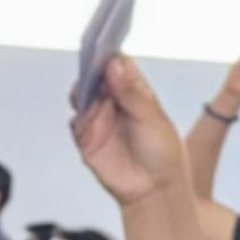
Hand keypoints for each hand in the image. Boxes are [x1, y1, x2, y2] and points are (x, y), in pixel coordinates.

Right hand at [71, 55, 192, 208]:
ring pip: (82, 94)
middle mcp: (115, 102)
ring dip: (83, 89)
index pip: (118, 64)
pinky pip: (75, 122)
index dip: (110, 54)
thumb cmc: (163, 155)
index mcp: (135, 91)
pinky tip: (84, 115)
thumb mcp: (154, 120)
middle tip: (94, 67)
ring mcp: (99, 118)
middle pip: (96, 75)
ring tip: (89, 90)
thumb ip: (133, 94)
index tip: (104, 49)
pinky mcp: (87, 138)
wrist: (155, 191)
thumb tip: (115, 66)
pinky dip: (77, 116)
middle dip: (92, 68)